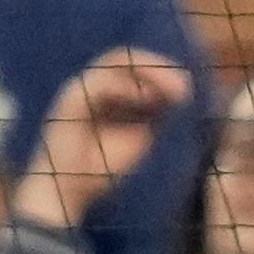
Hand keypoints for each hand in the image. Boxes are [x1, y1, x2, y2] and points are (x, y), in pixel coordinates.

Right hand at [14, 44, 193, 233]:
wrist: (66, 194)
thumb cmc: (98, 170)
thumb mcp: (139, 137)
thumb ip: (154, 114)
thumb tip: (179, 93)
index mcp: (105, 93)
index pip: (134, 68)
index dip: (161, 73)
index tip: (186, 90)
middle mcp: (90, 85)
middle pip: (126, 59)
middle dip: (158, 68)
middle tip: (185, 85)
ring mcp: (79, 90)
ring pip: (115, 63)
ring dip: (149, 72)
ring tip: (174, 89)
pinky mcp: (70, 100)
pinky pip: (101, 82)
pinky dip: (128, 87)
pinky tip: (149, 98)